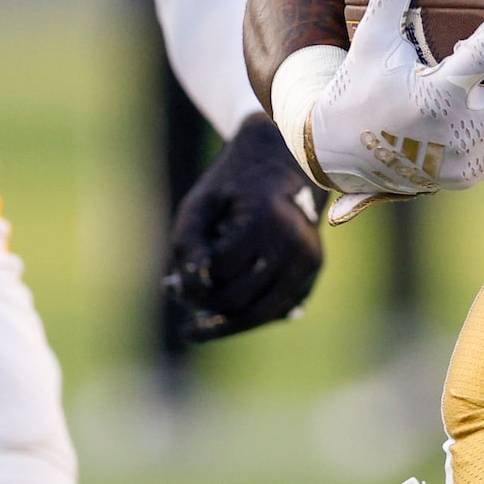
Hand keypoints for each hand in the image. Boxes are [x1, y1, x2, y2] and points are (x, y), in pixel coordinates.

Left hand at [165, 115, 324, 341]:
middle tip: (181, 300)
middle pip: (240, 301)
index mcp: (268, 222)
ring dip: (226, 321)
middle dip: (204, 305)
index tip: (170, 285)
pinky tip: (224, 312)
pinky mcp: (313, 270)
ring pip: (261, 315)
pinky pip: (277, 309)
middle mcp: (296, 245)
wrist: (286, 159)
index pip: (219, 274)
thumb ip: (187, 245)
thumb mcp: (200, 204)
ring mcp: (309, 260)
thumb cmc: (235, 182)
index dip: (189, 284)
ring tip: (196, 324)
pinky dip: (248, 314)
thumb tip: (191, 292)